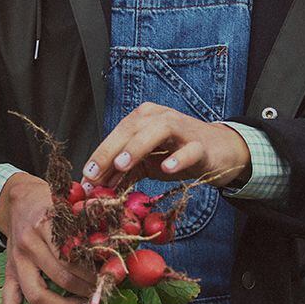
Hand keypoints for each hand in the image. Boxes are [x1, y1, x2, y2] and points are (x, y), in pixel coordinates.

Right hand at [0, 171, 96, 303]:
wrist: (18, 198)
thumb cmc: (52, 202)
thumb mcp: (72, 204)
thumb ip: (92, 220)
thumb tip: (122, 238)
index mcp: (47, 223)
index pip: (75, 255)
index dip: (94, 270)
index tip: (109, 276)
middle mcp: (29, 243)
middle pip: (61, 276)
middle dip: (86, 289)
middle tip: (100, 292)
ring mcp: (15, 262)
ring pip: (38, 295)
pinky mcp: (7, 274)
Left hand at [79, 102, 250, 194]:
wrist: (218, 152)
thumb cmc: (177, 152)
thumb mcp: (146, 162)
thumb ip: (123, 171)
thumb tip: (94, 186)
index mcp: (144, 118)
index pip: (117, 132)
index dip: (100, 153)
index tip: (86, 176)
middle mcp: (161, 117)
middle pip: (132, 128)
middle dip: (110, 151)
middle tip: (95, 173)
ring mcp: (182, 129)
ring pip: (159, 130)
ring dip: (137, 147)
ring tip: (122, 165)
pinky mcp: (201, 145)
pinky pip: (190, 150)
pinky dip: (178, 158)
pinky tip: (166, 169)